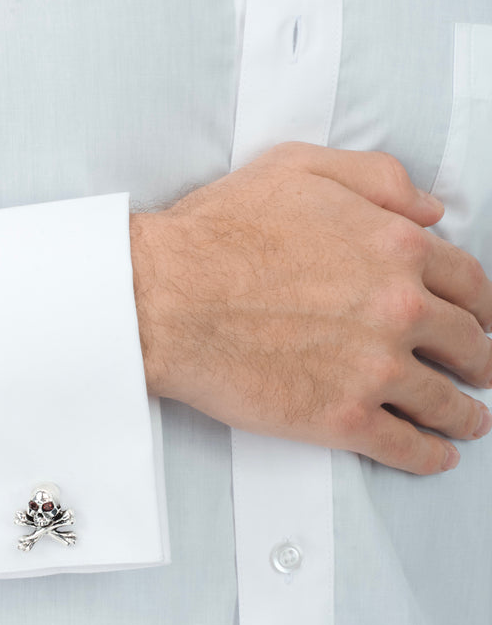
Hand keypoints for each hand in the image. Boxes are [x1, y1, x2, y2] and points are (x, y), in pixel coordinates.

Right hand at [130, 142, 491, 474]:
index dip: (479, 304)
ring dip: (462, 413)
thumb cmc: (217, 233)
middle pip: (465, 342)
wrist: (166, 298)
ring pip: (442, 400)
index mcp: (394, 247)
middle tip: (477, 371)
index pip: (466, 282)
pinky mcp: (341, 418)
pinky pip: (405, 446)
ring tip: (467, 421)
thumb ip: (374, 177)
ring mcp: (374, 368)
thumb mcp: (296, 168)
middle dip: (478, 359)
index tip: (480, 321)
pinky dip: (429, 455)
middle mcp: (399, 308)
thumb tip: (432, 207)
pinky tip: (437, 456)